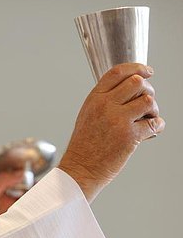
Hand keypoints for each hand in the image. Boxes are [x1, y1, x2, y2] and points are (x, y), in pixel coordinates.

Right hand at [58, 63, 164, 201]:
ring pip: (148, 101)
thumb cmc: (84, 146)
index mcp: (95, 99)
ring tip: (148, 119)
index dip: (137, 68)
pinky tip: (152, 131)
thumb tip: (130, 90)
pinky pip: (154, 124)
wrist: (80, 169)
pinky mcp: (129, 136)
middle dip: (147, 90)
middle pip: (137, 83)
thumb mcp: (88, 115)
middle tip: (147, 104)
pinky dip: (158, 126)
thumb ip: (105, 100)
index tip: (148, 71)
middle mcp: (105, 106)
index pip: (118, 72)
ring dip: (153, 109)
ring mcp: (118, 120)